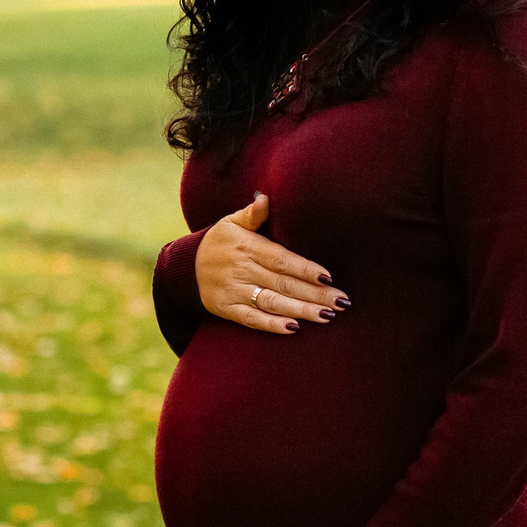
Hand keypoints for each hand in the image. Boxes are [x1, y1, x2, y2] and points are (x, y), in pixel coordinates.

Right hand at [194, 193, 346, 333]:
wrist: (185, 267)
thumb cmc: (219, 242)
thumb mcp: (231, 222)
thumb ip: (252, 214)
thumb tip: (265, 197)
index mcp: (248, 247)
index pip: (281, 259)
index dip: (305, 269)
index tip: (328, 277)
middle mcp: (242, 269)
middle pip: (283, 283)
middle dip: (314, 294)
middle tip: (341, 301)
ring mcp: (234, 291)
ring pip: (272, 303)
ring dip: (301, 310)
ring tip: (327, 315)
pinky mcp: (227, 309)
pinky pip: (252, 319)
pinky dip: (272, 325)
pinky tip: (293, 328)